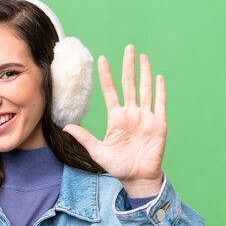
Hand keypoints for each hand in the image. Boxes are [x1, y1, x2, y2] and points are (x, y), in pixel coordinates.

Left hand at [63, 44, 166, 196]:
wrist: (137, 178)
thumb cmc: (118, 166)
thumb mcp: (97, 151)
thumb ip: (84, 137)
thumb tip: (65, 127)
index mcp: (116, 118)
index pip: (110, 91)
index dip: (106, 76)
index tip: (102, 59)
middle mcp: (131, 114)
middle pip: (129, 84)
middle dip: (128, 66)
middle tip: (128, 48)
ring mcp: (145, 117)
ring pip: (145, 90)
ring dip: (145, 73)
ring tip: (143, 57)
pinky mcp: (158, 124)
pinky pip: (160, 104)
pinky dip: (160, 91)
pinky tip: (158, 77)